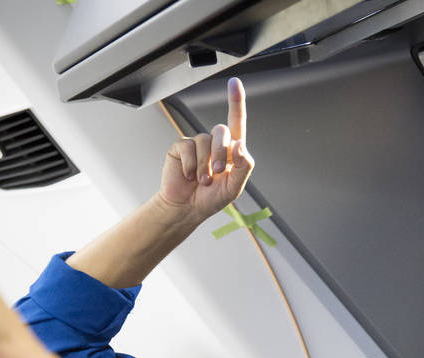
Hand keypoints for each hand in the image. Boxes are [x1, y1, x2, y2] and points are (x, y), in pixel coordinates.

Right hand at [158, 77, 254, 221]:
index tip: (234, 83)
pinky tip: (188, 175)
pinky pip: (187, 148)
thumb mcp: (234, 187)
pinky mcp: (180, 149)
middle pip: (221, 131)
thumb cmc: (211, 198)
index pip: (237, 122)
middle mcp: (214, 144)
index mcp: (231, 151)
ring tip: (202, 180)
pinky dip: (190, 165)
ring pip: (204, 141)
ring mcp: (197, 145)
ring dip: (204, 165)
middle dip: (220, 153)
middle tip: (216, 172)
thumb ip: (243, 166)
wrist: (186, 208)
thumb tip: (240, 145)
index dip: (236, 101)